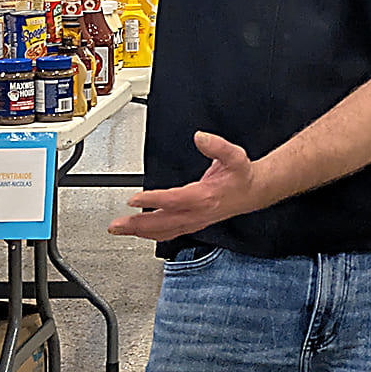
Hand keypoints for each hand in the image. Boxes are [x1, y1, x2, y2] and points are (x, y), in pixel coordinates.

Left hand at [108, 131, 262, 241]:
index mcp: (205, 196)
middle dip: (137, 224)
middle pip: (162, 223)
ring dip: (140, 231)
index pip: (174, 200)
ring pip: (163, 231)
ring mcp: (194, 221)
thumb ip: (217, 146)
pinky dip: (152, 234)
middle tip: (116, 224)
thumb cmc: (241, 176)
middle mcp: (197, 213)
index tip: (134, 199)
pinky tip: (140, 232)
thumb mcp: (234, 155)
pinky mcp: (193, 224)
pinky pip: (169, 233)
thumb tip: (200, 137)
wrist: (253, 192)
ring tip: (120, 229)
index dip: (153, 200)